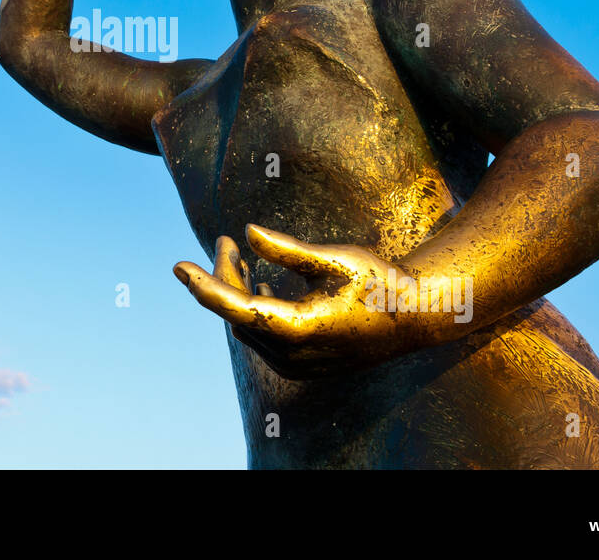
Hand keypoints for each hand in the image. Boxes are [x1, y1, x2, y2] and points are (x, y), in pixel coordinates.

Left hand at [173, 225, 458, 377]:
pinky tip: (256, 282)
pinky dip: (254, 307)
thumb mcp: (336, 258)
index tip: (178, 266)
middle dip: (225, 277)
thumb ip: (288, 250)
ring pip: (249, 326)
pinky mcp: (303, 364)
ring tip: (234, 254)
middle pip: (239, 314)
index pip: (236, 308)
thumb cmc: (382, 282)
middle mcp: (293, 355)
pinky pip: (264, 336)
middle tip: (223, 241)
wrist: (420, 318)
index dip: (204, 285)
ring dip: (237, 292)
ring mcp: (297, 365)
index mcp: (299, 329)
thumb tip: (248, 233)